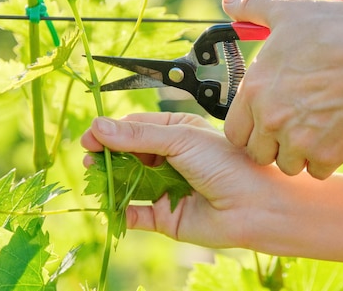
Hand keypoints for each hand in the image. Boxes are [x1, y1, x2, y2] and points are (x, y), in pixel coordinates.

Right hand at [80, 112, 275, 248]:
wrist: (253, 205)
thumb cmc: (225, 163)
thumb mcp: (181, 138)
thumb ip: (139, 134)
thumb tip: (98, 125)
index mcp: (177, 132)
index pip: (135, 127)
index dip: (111, 131)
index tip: (90, 136)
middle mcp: (170, 159)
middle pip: (127, 156)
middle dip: (107, 157)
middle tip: (89, 158)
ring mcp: (166, 188)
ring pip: (128, 184)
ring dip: (110, 182)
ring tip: (96, 178)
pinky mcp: (166, 217)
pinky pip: (135, 214)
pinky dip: (120, 212)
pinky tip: (111, 206)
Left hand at [222, 0, 342, 178]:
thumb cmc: (336, 33)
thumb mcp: (290, 14)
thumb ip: (254, 10)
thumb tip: (229, 1)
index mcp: (253, 91)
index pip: (234, 133)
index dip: (251, 128)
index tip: (268, 119)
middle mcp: (269, 120)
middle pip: (259, 153)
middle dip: (274, 145)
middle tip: (296, 126)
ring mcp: (297, 141)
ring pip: (288, 165)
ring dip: (300, 154)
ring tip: (318, 128)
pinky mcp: (326, 155)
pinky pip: (317, 171)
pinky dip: (326, 159)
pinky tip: (336, 135)